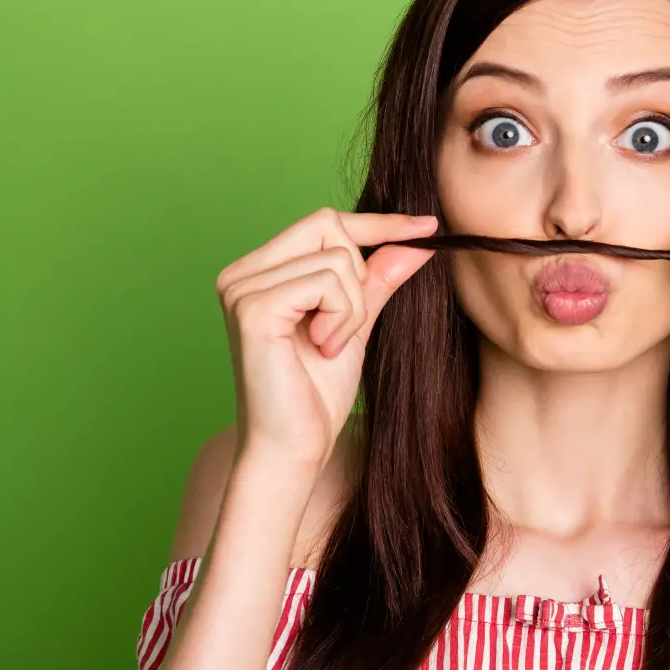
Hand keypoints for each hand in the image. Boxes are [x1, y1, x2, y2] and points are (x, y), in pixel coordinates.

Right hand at [215, 207, 437, 472]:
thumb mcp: (357, 324)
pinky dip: (341, 318)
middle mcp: (241, 273)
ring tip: (329, 346)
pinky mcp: (253, 308)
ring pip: (336, 259)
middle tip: (344, 327)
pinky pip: (326, 283)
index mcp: (259, 272)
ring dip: (351, 309)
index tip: (428, 226)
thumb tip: (419, 238)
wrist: (296, 447)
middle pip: (327, 226)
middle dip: (358, 278)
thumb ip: (378, 279)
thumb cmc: (317, 395)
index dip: (378, 223)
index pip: (323, 222)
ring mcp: (241, 288)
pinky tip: (322, 348)